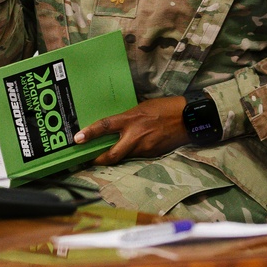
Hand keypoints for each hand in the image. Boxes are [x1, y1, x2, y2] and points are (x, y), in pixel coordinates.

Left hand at [74, 96, 189, 165]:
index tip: (77, 139)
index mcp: (131, 119)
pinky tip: (137, 146)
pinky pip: (137, 155)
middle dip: (98, 159)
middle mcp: (135, 136)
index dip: (89, 133)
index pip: (105, 126)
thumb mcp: (142, 107)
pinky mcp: (152, 154)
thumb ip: (128, 118)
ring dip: (117, 155)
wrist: (189, 119)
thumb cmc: (166, 108)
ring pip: (124, 156)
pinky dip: (133, 153)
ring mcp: (144, 148)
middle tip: (90, 159)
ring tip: (113, 151)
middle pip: (112, 155)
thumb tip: (116, 125)